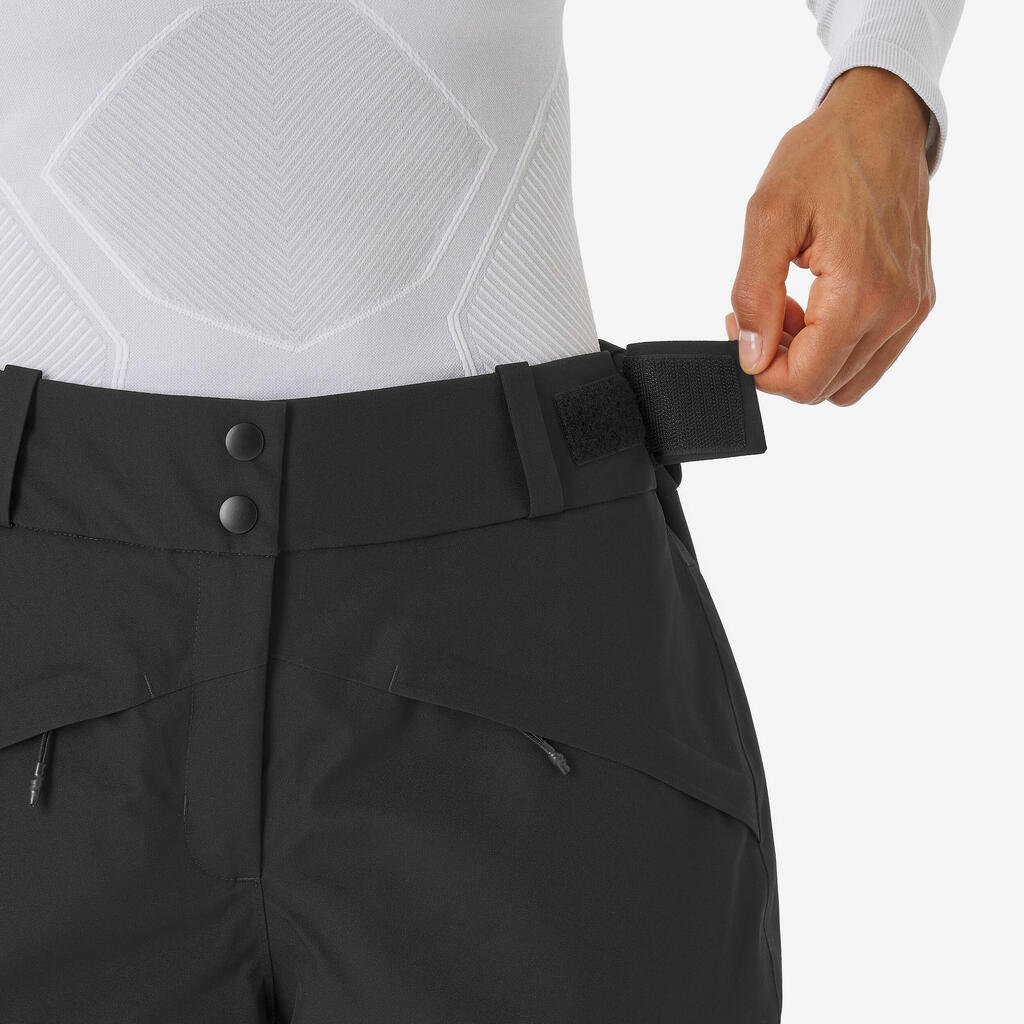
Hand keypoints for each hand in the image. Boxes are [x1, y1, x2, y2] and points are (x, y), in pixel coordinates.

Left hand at [725, 66, 935, 405]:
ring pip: (848, 380)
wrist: (879, 121)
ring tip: (787, 308)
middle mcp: (894, 309)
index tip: (740, 330)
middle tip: (759, 315)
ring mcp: (910, 308)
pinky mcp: (916, 302)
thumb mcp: (767, 217)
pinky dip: (836, 346)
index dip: (760, 370)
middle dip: (780, 363)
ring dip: (809, 358)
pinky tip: (815, 305)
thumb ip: (754, 295)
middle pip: (824, 388)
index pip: (803, 382)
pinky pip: (871, 357)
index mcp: (858, 293)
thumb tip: (752, 355)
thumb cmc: (824, 158)